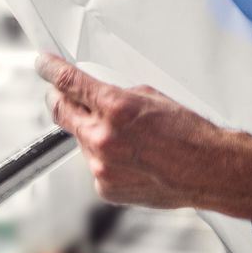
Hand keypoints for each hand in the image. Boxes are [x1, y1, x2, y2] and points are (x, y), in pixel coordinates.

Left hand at [35, 53, 251, 224]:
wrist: (208, 169)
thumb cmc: (189, 133)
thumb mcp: (151, 96)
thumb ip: (115, 96)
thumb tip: (94, 97)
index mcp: (114, 107)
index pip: (68, 82)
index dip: (50, 70)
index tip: (43, 64)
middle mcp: (102, 138)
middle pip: (62, 112)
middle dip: (61, 100)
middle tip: (65, 95)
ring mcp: (101, 166)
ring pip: (81, 140)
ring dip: (94, 134)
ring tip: (130, 140)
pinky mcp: (105, 187)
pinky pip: (95, 165)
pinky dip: (106, 158)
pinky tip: (133, 159)